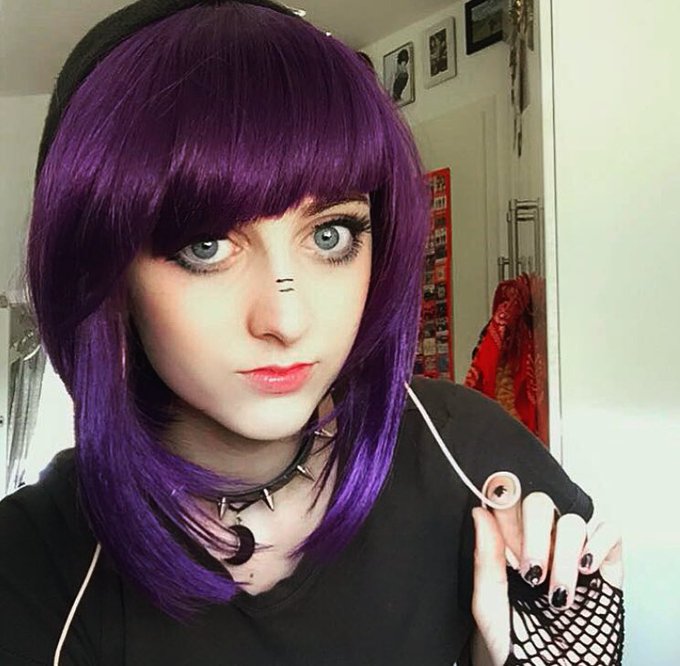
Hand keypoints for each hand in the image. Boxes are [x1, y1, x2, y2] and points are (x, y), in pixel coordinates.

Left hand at [470, 475, 623, 665]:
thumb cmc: (514, 645)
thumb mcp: (489, 603)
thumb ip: (485, 557)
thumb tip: (480, 513)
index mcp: (510, 548)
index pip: (508, 506)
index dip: (505, 500)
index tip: (499, 503)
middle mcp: (543, 545)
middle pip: (541, 504)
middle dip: (535, 532)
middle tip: (530, 572)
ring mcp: (574, 555)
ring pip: (573, 520)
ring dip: (564, 553)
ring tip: (556, 592)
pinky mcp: (606, 568)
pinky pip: (610, 532)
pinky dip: (600, 542)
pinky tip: (586, 568)